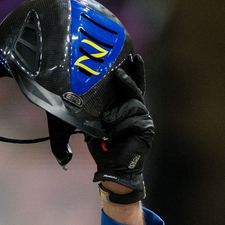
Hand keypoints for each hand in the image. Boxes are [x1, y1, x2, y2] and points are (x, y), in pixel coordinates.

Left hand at [87, 55, 154, 192]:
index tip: (132, 55)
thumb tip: (77, 99)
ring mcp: (144, 119)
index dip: (133, 71)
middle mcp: (137, 111)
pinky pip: (133, 119)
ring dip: (116, 114)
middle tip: (122, 67)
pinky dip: (120, 127)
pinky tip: (114, 136)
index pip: (130, 87)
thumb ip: (92, 113)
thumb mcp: (94, 126)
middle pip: (134, 89)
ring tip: (107, 124)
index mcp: (126, 109)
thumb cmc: (104, 149)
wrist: (113, 169)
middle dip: (128, 77)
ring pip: (132, 104)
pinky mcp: (148, 128)